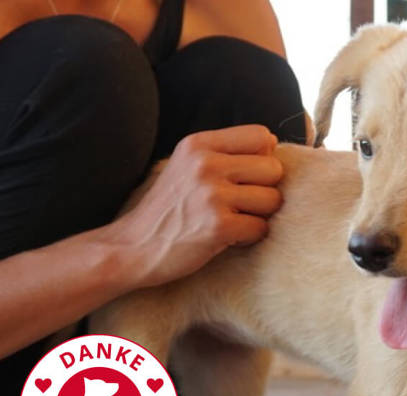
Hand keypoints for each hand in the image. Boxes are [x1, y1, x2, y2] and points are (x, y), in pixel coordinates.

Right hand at [105, 124, 282, 288]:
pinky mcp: (218, 226)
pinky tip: (226, 237)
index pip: (261, 135)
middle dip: (265, 190)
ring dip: (258, 216)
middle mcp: (205, 164)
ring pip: (272, 200)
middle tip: (239, 205)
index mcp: (198, 144)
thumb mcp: (187, 166)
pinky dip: (249, 238)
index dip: (264, 158)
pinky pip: (261, 228)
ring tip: (231, 220)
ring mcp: (211, 195)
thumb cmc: (169, 210)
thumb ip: (225, 152)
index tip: (246, 178)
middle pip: (273, 169)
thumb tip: (274, 142)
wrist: (132, 248)